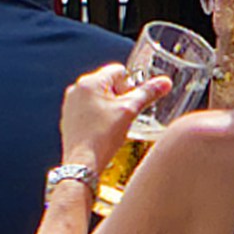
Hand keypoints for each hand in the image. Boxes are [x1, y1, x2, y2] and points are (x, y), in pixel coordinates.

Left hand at [52, 54, 149, 175]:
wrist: (82, 163)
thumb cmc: (102, 137)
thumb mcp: (129, 111)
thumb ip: (148, 94)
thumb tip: (164, 82)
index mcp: (89, 82)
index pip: (119, 71)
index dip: (131, 85)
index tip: (132, 102)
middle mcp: (77, 89)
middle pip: (108, 83)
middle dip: (120, 97)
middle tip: (124, 115)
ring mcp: (70, 103)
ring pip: (99, 97)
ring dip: (110, 107)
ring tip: (113, 125)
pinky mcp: (69, 117)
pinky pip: (89, 109)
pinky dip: (98, 116)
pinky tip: (103, 131)